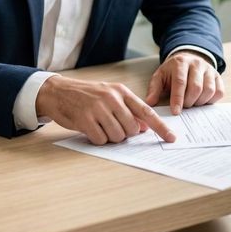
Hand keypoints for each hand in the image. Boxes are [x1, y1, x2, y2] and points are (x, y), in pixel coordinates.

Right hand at [36, 75, 175, 145]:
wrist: (59, 91)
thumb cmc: (87, 95)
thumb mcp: (110, 95)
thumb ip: (128, 109)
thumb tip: (144, 127)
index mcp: (121, 91)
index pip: (146, 111)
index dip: (160, 126)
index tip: (171, 137)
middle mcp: (112, 98)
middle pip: (132, 128)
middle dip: (125, 133)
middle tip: (112, 126)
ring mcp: (98, 109)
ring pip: (117, 136)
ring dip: (111, 137)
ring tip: (100, 126)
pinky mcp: (85, 120)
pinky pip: (101, 140)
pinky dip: (98, 139)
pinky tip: (91, 129)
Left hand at [145, 51, 223, 113]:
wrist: (188, 59)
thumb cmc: (173, 72)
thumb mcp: (160, 76)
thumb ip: (154, 88)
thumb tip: (150, 102)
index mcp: (180, 62)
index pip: (180, 82)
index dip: (178, 98)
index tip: (175, 112)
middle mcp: (197, 64)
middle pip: (196, 87)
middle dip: (189, 102)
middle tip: (184, 106)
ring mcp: (209, 69)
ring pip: (209, 90)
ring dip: (200, 102)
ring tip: (192, 102)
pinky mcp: (218, 76)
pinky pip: (219, 92)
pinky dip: (211, 100)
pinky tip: (202, 100)